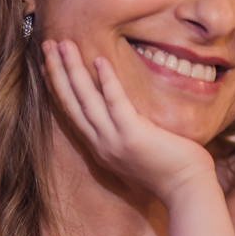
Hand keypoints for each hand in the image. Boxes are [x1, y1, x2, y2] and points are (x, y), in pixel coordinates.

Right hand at [42, 39, 216, 203]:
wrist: (187, 190)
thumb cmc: (171, 169)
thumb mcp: (139, 150)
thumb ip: (126, 132)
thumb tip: (126, 112)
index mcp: (101, 147)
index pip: (72, 112)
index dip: (58, 87)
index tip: (47, 65)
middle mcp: (101, 144)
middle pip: (71, 103)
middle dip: (57, 72)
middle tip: (47, 44)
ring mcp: (115, 141)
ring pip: (85, 100)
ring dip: (72, 70)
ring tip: (63, 44)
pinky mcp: (133, 135)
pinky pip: (115, 102)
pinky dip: (106, 80)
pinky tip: (99, 59)